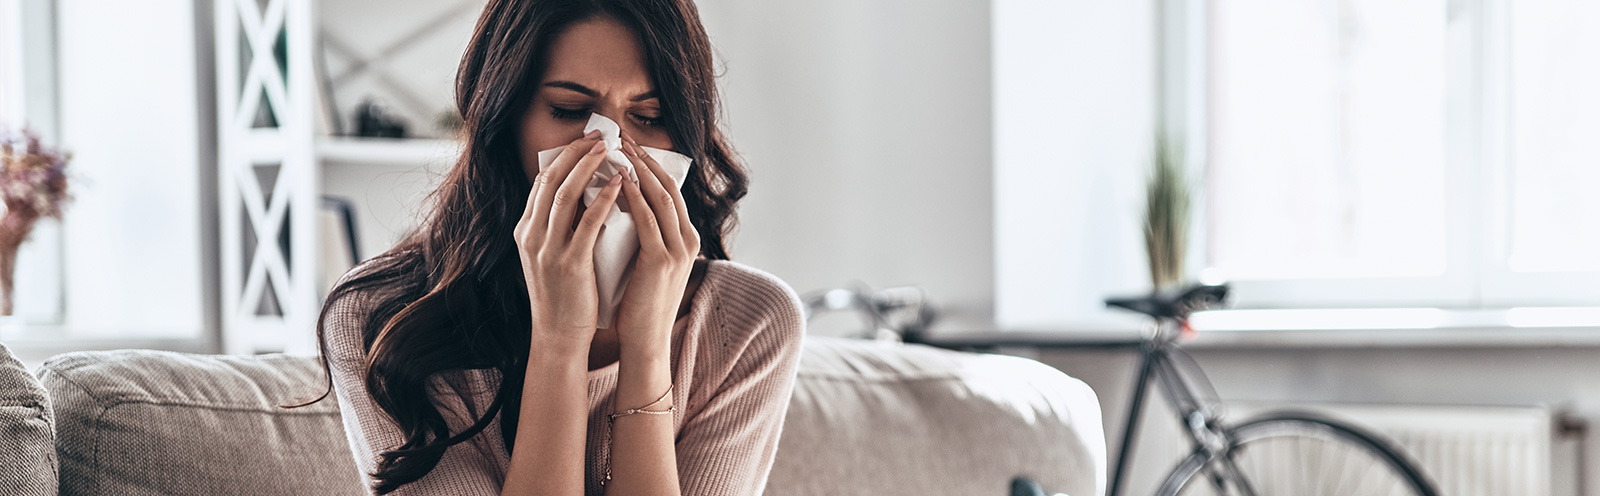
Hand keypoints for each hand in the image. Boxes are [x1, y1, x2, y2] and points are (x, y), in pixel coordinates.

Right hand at [514, 130, 625, 349]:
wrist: (558, 336)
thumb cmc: (563, 296)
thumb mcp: (551, 255)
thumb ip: (560, 227)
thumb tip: (585, 194)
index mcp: (524, 231)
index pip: (541, 182)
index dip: (564, 157)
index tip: (586, 140)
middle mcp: (530, 236)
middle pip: (551, 180)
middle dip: (576, 153)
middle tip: (600, 135)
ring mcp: (547, 249)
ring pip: (566, 195)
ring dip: (589, 166)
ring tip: (611, 149)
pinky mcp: (569, 264)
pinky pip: (587, 222)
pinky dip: (604, 198)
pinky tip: (620, 184)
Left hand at [612, 131, 699, 353]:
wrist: (645, 340)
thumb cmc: (639, 303)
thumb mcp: (648, 262)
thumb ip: (645, 235)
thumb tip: (622, 204)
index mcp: (686, 239)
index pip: (671, 192)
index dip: (651, 166)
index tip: (629, 146)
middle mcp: (688, 240)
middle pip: (669, 187)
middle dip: (645, 159)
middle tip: (622, 137)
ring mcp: (679, 250)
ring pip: (660, 197)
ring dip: (638, 170)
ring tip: (618, 150)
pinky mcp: (661, 261)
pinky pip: (647, 219)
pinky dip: (633, 196)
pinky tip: (617, 181)